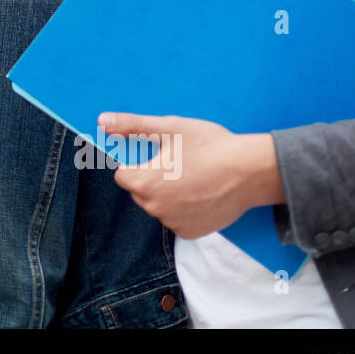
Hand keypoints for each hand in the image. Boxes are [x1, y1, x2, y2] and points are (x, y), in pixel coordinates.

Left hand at [99, 112, 283, 239]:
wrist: (252, 171)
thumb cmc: (210, 145)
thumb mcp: (169, 128)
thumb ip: (132, 126)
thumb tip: (102, 121)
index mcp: (144, 182)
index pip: (122, 175)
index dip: (136, 164)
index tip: (155, 157)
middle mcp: (155, 208)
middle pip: (139, 191)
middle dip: (151, 178)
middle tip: (179, 164)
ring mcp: (173, 222)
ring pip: (159, 205)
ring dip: (168, 194)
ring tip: (193, 177)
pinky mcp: (191, 232)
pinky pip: (176, 219)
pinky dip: (184, 209)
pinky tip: (201, 193)